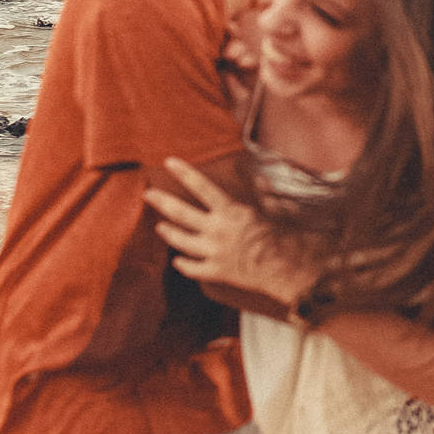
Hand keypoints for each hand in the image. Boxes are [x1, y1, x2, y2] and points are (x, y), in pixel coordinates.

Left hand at [146, 157, 319, 307]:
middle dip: (162, 202)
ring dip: (169, 232)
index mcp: (229, 211)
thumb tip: (261, 178)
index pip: (201, 187)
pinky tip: (177, 261)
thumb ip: (264, 193)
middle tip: (148, 194)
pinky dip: (183, 264)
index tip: (169, 161)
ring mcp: (214, 252)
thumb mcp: (275, 209)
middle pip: (181, 213)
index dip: (184, 173)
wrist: (286, 270)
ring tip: (160, 226)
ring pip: (182, 241)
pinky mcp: (217, 272)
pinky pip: (193, 268)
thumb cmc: (283, 237)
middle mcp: (216, 230)